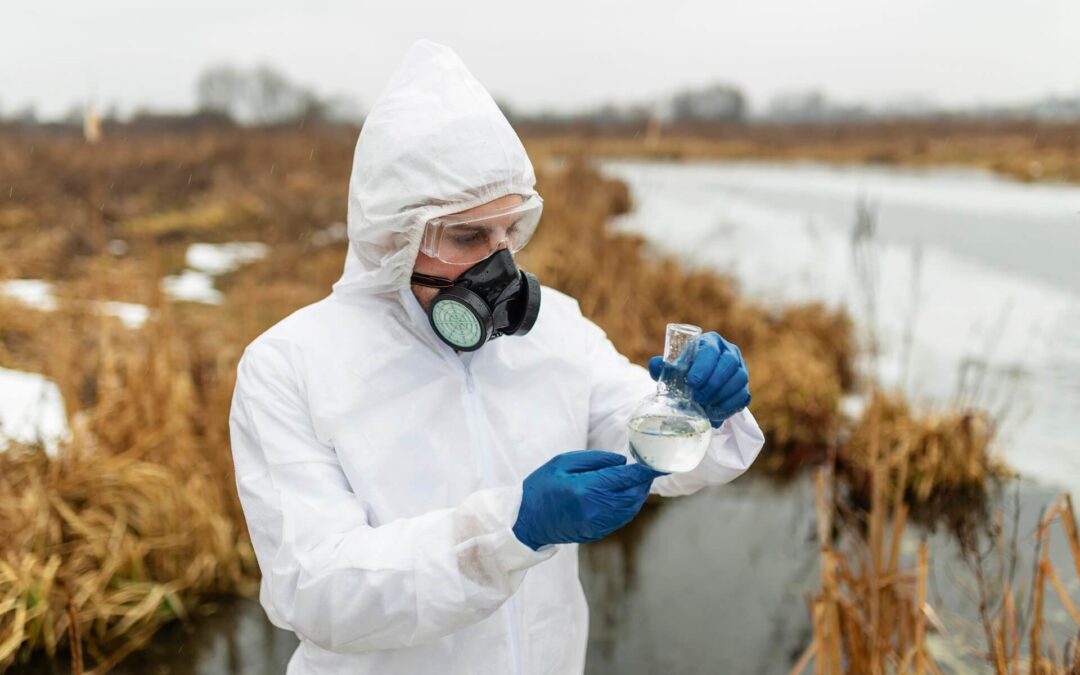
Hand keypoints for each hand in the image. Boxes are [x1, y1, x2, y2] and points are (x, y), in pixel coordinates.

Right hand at [512, 451, 665, 549]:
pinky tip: (626, 496)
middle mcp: (595, 509)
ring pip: (630, 509)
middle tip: (647, 471)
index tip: (655, 464)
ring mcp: (597, 524)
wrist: (526, 521)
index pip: (624, 478)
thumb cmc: (541, 487)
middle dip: (643, 483)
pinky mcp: (596, 532)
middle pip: (632, 495)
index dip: (643, 471)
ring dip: (638, 495)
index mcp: (586, 489)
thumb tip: (621, 462)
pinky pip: (621, 518)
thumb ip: (594, 460)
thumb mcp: (562, 463)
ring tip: (639, 482)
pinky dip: (629, 506)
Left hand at [648, 331, 750, 426]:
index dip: (703, 366)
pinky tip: (716, 414)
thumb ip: (661, 366)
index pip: (710, 350)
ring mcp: (740, 369)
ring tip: (705, 407)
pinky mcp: (744, 387)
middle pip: (729, 363)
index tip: (692, 382)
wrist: (699, 385)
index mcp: (710, 342)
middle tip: (698, 398)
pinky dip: (729, 407)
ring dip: (722, 395)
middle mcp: (729, 352)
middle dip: (713, 383)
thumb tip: (655, 365)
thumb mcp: (672, 368)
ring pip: (739, 379)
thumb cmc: (685, 371)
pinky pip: (743, 396)